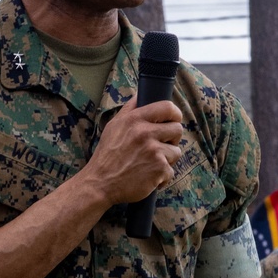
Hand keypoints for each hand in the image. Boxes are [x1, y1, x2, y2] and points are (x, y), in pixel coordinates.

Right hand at [81, 93, 183, 208]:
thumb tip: (141, 94)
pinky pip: (171, 171)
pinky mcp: (159, 170)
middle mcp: (146, 133)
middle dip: (172, 138)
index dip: (175, 114)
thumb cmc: (107, 155)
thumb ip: (130, 109)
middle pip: (177, 129)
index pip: (167, 107)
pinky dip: (162, 177)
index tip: (173, 120)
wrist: (100, 183)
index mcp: (135, 120)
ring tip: (150, 164)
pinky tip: (149, 178)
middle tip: (162, 145)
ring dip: (167, 159)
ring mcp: (154, 152)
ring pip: (176, 151)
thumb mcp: (114, 126)